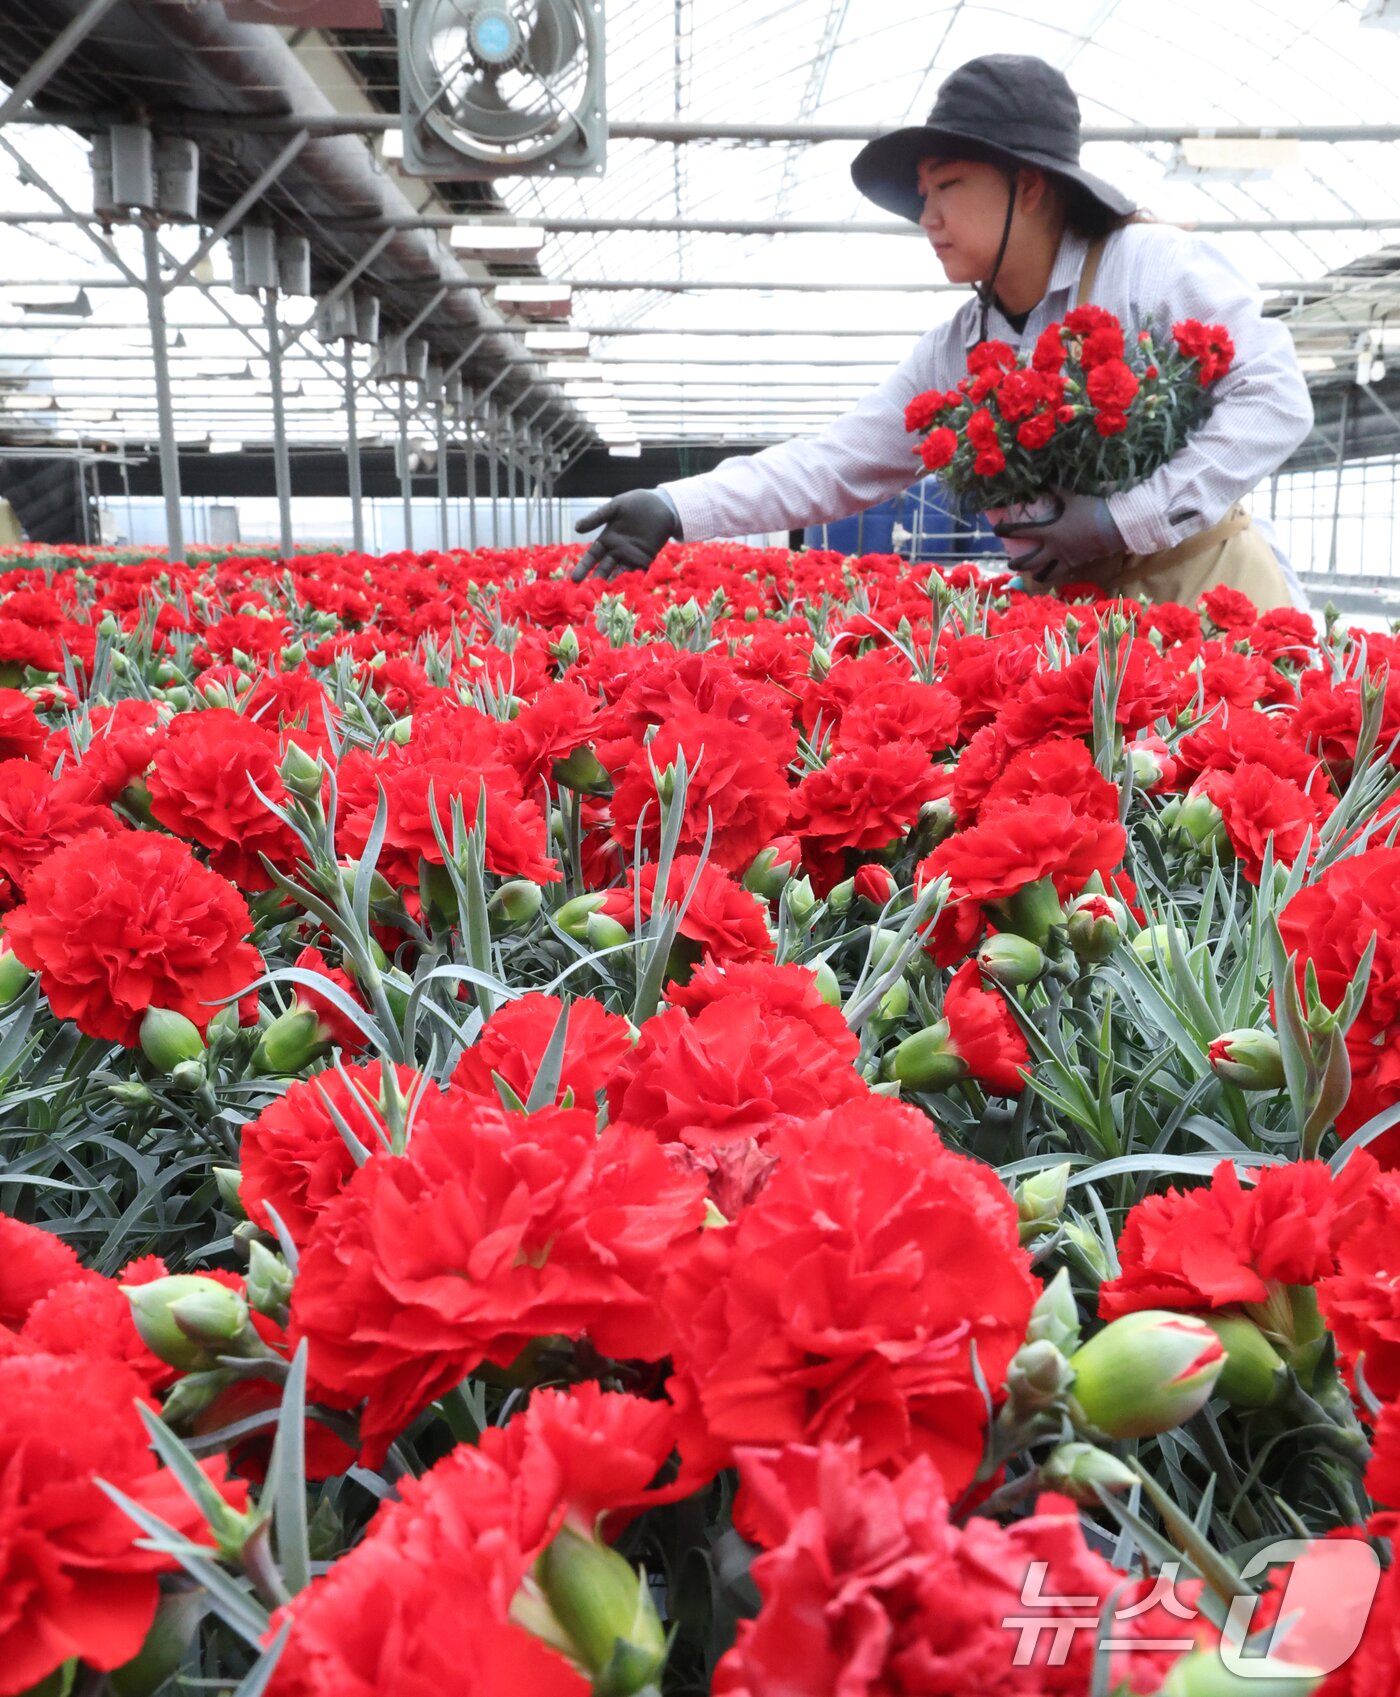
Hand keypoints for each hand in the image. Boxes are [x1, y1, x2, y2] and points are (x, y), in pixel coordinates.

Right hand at [570, 490, 679, 582]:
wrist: (661, 504)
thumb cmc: (636, 503)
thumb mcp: (615, 507)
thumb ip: (597, 517)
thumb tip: (576, 528)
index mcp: (607, 539)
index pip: (592, 556)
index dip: (584, 567)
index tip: (575, 579)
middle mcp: (617, 551)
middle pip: (604, 568)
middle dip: (596, 580)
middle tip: (588, 593)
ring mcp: (631, 557)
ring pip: (619, 573)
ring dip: (613, 584)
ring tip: (606, 596)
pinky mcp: (646, 560)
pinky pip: (638, 572)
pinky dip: (633, 581)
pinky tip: (627, 589)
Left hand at [991, 491, 1122, 583]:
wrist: (1114, 527)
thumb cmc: (1091, 510)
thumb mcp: (1071, 497)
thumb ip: (1055, 490)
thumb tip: (1043, 479)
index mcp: (1049, 532)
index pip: (1021, 532)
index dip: (1006, 531)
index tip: (996, 530)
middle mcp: (1053, 549)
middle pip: (1028, 562)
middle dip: (1016, 563)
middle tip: (1010, 562)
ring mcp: (1064, 559)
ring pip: (1044, 574)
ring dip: (1035, 574)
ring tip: (1031, 574)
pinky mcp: (1075, 564)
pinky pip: (1060, 573)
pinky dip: (1054, 574)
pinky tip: (1052, 573)